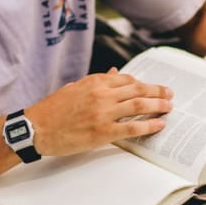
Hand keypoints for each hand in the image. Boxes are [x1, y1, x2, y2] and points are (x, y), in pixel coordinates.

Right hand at [27, 68, 172, 155]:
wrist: (36, 128)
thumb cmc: (53, 109)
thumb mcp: (75, 88)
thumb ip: (97, 81)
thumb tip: (115, 72)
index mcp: (94, 82)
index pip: (127, 79)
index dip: (144, 83)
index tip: (154, 87)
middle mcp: (101, 94)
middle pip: (138, 90)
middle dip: (157, 92)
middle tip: (170, 94)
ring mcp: (103, 113)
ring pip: (139, 106)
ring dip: (158, 106)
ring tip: (169, 107)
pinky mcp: (103, 132)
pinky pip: (133, 128)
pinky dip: (149, 126)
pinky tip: (160, 125)